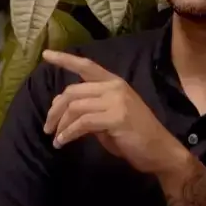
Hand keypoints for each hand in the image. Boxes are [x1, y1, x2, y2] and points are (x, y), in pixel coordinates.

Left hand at [41, 49, 193, 180]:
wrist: (159, 151)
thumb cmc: (135, 136)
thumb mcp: (109, 116)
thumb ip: (90, 108)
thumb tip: (63, 108)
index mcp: (114, 82)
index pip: (86, 66)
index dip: (65, 59)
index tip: (45, 55)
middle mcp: (114, 87)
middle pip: (73, 91)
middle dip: (55, 110)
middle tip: (47, 127)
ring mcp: (116, 101)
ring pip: (75, 107)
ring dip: (60, 124)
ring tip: (55, 138)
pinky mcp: (115, 117)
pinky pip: (83, 123)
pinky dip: (69, 133)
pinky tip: (63, 142)